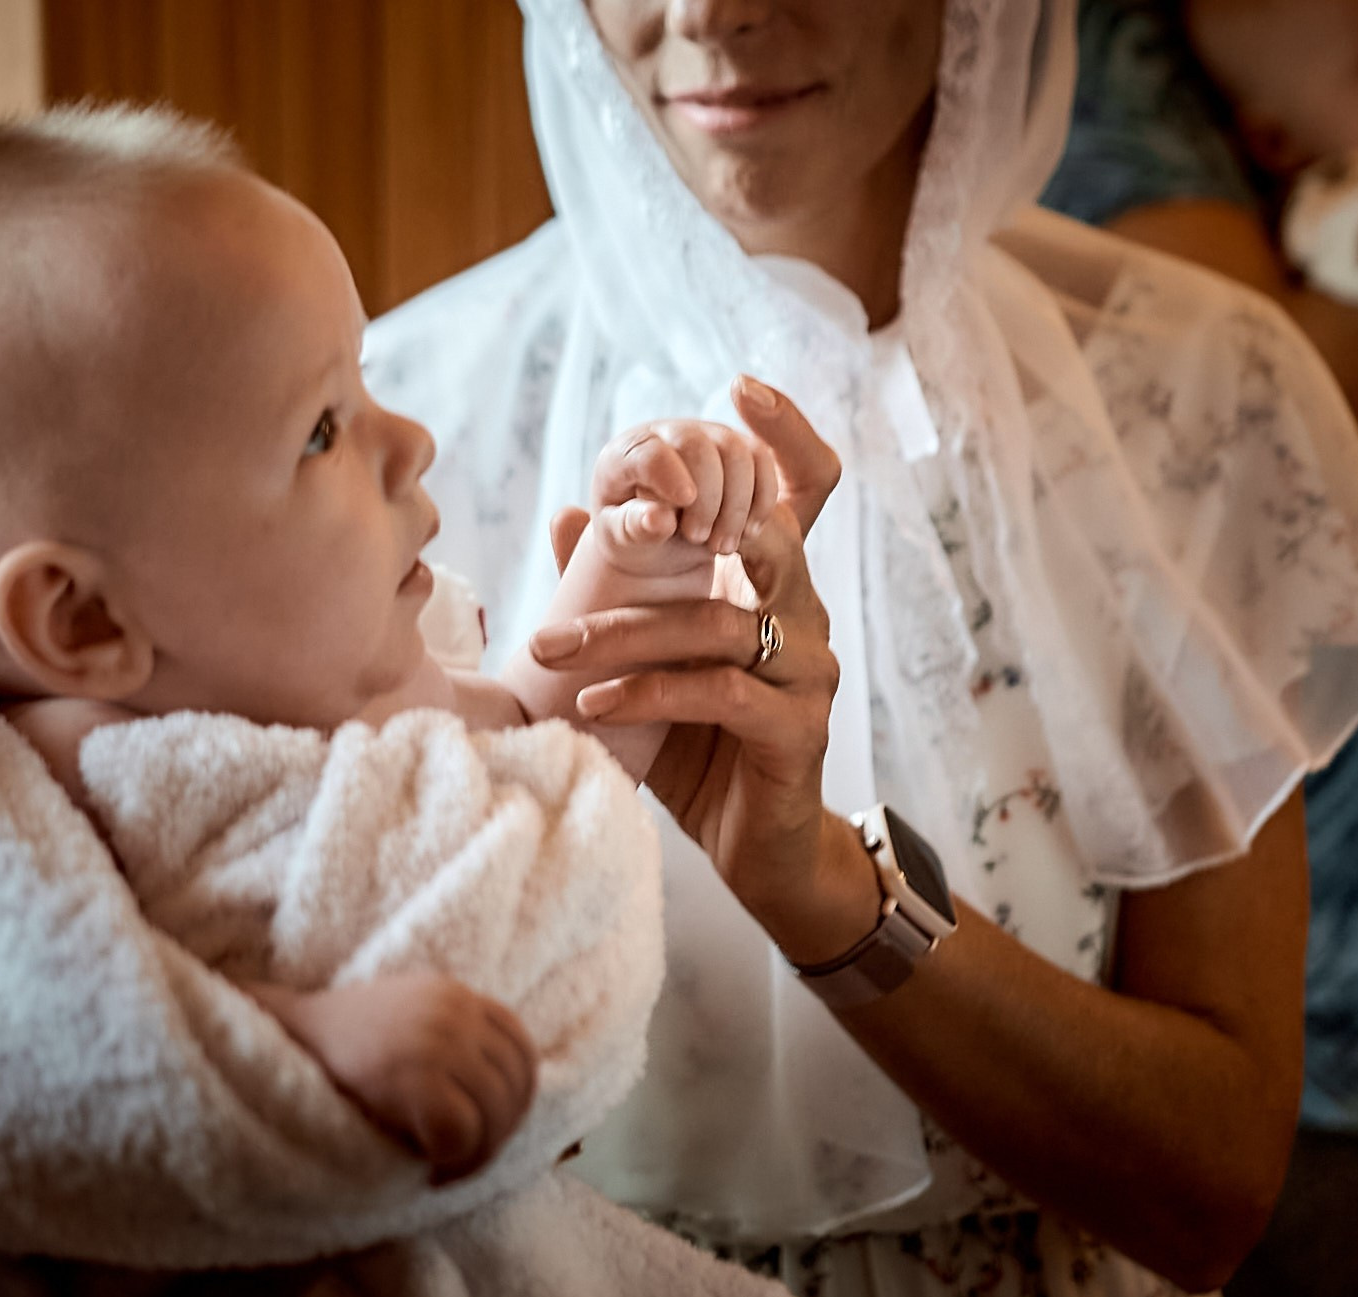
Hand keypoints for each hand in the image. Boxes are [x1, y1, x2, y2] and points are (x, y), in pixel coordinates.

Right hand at [254, 973, 537, 1184]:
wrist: (275, 1039)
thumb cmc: (339, 1051)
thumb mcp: (408, 1024)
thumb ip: (455, 1042)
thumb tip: (508, 1098)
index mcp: (454, 995)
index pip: (521, 1049)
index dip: (515, 1098)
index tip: (486, 1129)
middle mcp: (452, 1011)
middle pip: (514, 1088)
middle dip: (496, 1137)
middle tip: (459, 1164)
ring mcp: (437, 1042)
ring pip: (493, 1118)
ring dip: (472, 1157)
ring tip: (440, 1168)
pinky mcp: (417, 1080)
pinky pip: (462, 1137)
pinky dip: (450, 1164)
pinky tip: (423, 1170)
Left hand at [535, 378, 874, 956]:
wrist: (760, 850)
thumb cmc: (703, 745)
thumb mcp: (654, 659)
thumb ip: (617, 585)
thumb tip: (569, 511)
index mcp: (774, 587)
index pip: (803, 491)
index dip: (785, 433)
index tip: (740, 386)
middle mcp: (805, 615)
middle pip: (760, 541)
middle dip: (675, 530)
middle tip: (607, 528)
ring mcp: (808, 672)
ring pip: (719, 624)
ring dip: (624, 635)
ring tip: (549, 652)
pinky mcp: (795, 730)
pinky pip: (721, 693)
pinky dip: (650, 693)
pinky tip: (595, 707)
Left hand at [586, 406, 781, 576]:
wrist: (662, 539)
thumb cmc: (635, 536)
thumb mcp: (622, 540)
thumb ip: (633, 528)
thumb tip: (658, 519)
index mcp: (625, 453)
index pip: (648, 452)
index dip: (668, 475)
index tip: (684, 503)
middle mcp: (667, 434)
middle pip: (698, 446)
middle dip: (707, 498)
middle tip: (699, 540)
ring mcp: (706, 436)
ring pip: (736, 453)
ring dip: (736, 505)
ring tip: (722, 547)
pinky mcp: (738, 448)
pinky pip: (761, 461)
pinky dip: (761, 500)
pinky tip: (748, 533)